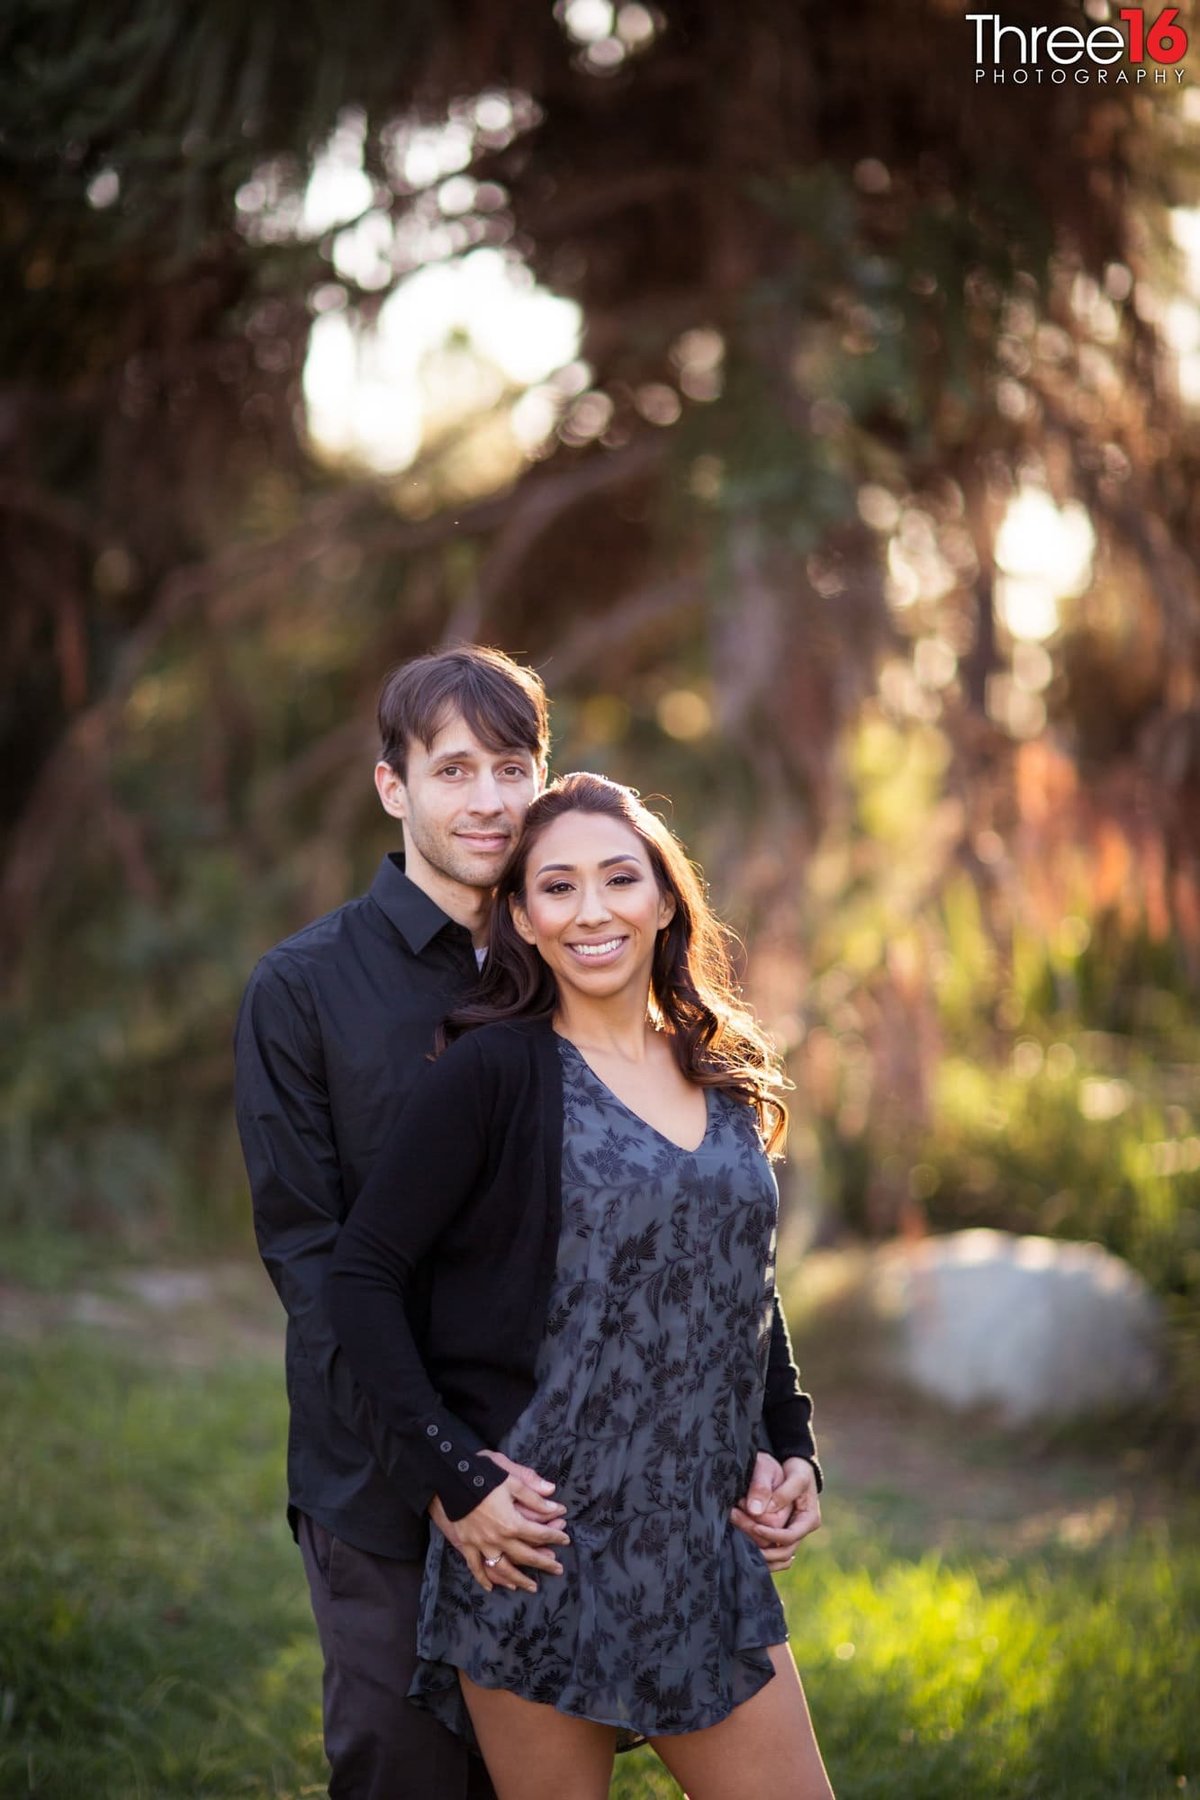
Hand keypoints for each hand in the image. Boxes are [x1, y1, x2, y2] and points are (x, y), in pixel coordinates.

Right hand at [429, 1450, 569, 1593]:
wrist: (451, 1480)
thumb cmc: (483, 1476)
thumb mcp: (511, 1480)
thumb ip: (533, 1493)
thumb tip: (554, 1497)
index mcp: (512, 1522)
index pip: (539, 1534)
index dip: (555, 1537)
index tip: (566, 1539)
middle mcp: (498, 1539)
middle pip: (526, 1555)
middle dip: (544, 1563)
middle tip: (558, 1570)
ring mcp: (481, 1545)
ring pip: (503, 1569)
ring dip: (518, 1579)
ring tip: (531, 1587)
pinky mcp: (466, 1545)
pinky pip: (475, 1567)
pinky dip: (484, 1578)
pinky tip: (492, 1587)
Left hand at [730, 1452, 820, 1571]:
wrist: (798, 1470)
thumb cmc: (798, 1471)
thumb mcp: (795, 1477)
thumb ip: (781, 1493)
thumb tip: (759, 1511)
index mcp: (809, 1520)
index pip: (790, 1537)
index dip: (771, 1535)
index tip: (754, 1526)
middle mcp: (801, 1531)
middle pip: (783, 1552)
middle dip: (763, 1549)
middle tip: (741, 1538)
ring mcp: (792, 1535)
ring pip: (778, 1558)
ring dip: (761, 1556)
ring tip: (741, 1547)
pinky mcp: (782, 1534)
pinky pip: (773, 1552)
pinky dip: (762, 1554)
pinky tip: (746, 1548)